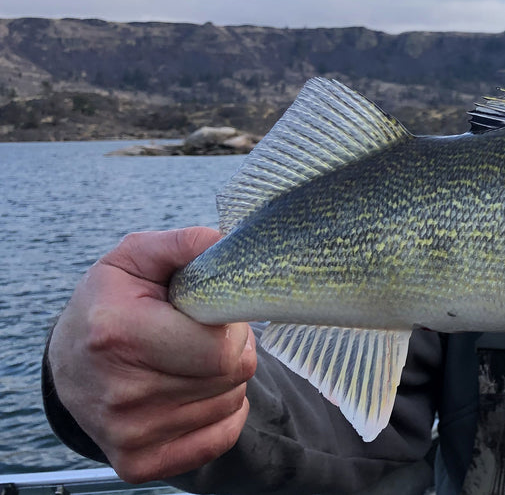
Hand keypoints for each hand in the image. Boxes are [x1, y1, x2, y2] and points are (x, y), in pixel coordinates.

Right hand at [46, 228, 255, 482]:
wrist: (69, 362)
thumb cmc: (111, 303)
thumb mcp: (135, 258)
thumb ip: (183, 244)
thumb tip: (225, 243)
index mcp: (119, 334)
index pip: (222, 348)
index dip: (231, 325)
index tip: (210, 312)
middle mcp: (121, 391)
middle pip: (232, 374)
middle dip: (231, 347)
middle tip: (201, 334)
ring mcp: (129, 434)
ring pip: (231, 402)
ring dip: (225, 378)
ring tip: (190, 359)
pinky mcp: (139, 463)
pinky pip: (221, 438)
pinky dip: (222, 413)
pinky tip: (194, 391)